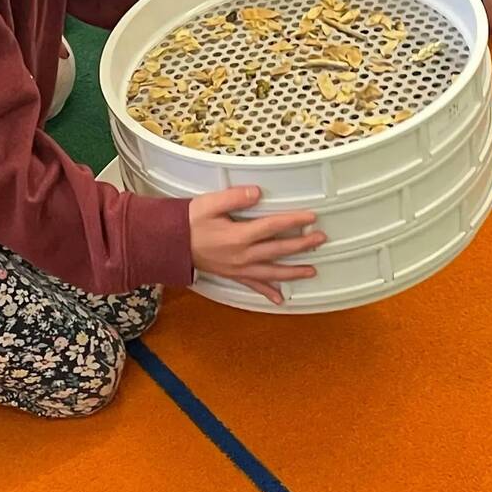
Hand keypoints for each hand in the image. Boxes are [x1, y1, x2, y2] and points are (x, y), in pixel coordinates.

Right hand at [189, 185, 324, 303]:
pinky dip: (268, 292)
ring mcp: (239, 268)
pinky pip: (254, 285)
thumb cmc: (190, 221)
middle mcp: (243, 255)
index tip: (311, 217)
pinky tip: (280, 298)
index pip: (273, 227)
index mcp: (239, 236)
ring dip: (293, 271)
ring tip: (312, 271)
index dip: (293, 221)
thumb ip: (235, 197)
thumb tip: (257, 193)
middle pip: (278, 250)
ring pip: (272, 272)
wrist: (171, 243)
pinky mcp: (233, 275)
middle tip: (321, 239)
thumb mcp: (210, 203)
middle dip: (302, 245)